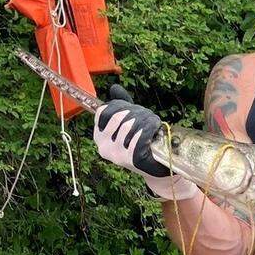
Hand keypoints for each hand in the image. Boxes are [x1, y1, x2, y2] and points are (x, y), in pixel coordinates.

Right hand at [93, 84, 199, 200]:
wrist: (154, 166)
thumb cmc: (140, 141)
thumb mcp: (128, 121)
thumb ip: (121, 105)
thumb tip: (114, 88)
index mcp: (99, 136)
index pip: (103, 111)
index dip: (120, 105)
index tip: (132, 108)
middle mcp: (103, 147)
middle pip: (119, 116)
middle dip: (137, 111)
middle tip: (148, 115)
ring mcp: (117, 155)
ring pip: (130, 125)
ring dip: (146, 119)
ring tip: (154, 121)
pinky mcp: (132, 160)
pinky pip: (140, 137)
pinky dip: (150, 129)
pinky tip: (155, 129)